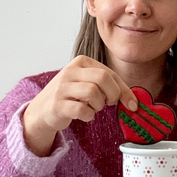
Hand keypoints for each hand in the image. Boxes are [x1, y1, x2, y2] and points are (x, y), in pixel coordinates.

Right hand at [23, 55, 137, 155]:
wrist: (43, 110)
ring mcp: (62, 87)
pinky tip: (85, 115)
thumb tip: (134, 101)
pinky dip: (88, 115)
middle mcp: (70, 71)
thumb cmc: (72, 96)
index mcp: (81, 62)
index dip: (124, 90)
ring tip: (93, 108)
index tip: (133, 104)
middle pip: (102, 78)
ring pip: (93, 93)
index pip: (109, 73)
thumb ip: (109, 86)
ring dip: (98, 105)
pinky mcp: (57, 104)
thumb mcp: (89, 84)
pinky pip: (81, 109)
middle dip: (112, 94)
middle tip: (109, 104)